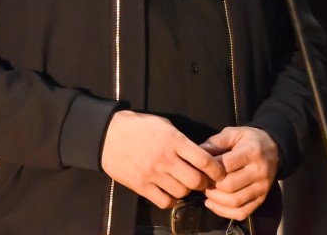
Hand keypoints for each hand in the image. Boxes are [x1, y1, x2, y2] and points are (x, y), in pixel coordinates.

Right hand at [100, 110, 226, 208]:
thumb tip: (198, 154)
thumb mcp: (163, 125)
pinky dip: (170, 199)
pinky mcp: (141, 186)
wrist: (107, 135)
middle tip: (201, 180)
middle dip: (202, 183)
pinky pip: (164, 201)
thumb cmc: (138, 126)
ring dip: (186, 191)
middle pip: (195, 181)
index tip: (219, 173)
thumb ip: (181, 140)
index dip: (216, 170)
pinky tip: (168, 192)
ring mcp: (153, 174)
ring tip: (182, 184)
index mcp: (174, 141)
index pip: (204, 160)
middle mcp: (165, 159)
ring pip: (181, 193)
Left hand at [199, 126, 279, 219]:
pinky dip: (224, 212)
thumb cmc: (249, 139)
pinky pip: (241, 212)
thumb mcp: (234, 133)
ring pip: (234, 202)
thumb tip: (197, 152)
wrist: (273, 149)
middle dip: (210, 185)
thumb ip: (216, 142)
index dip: (210, 168)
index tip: (201, 166)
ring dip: (215, 199)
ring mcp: (262, 188)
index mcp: (252, 152)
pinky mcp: (261, 200)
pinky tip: (212, 203)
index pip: (227, 165)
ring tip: (206, 190)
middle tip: (201, 180)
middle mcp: (260, 172)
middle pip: (229, 186)